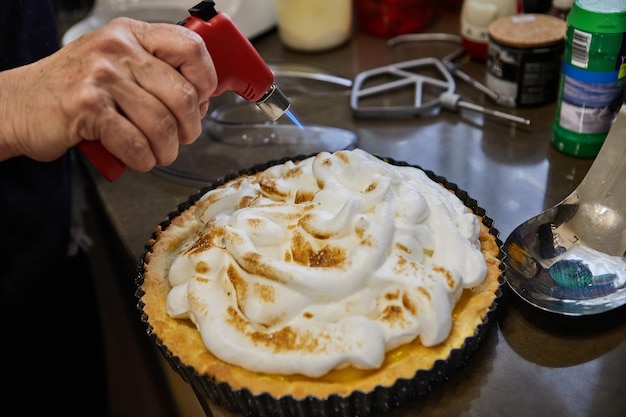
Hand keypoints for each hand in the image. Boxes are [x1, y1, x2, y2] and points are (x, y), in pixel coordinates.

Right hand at [0, 17, 216, 171]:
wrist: (18, 104)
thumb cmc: (72, 87)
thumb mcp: (115, 63)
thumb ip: (154, 71)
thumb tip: (201, 98)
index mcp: (130, 34)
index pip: (190, 47)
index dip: (206, 79)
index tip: (203, 99)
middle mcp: (117, 49)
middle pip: (182, 95)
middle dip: (190, 127)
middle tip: (182, 137)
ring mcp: (101, 77)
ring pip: (163, 125)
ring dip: (167, 150)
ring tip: (159, 153)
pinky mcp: (88, 108)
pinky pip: (136, 143)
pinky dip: (143, 159)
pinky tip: (139, 158)